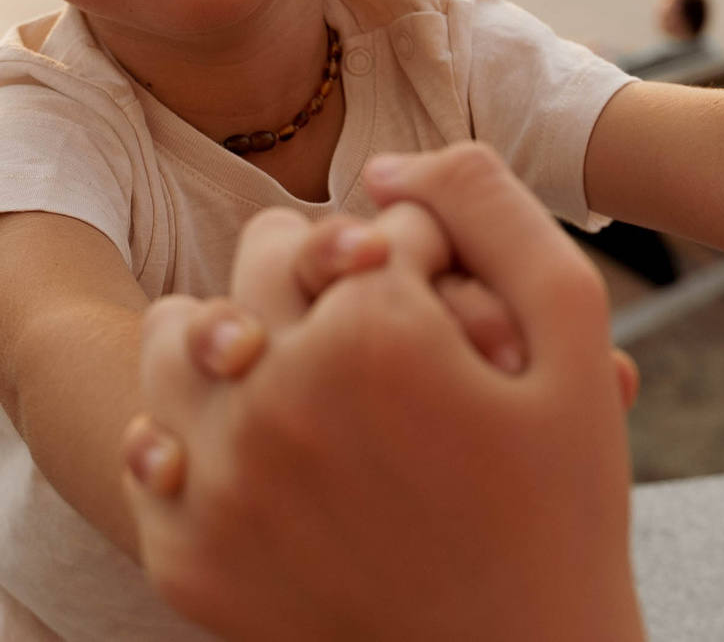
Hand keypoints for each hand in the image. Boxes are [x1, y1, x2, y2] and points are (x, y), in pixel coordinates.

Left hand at [120, 144, 646, 641]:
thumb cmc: (561, 504)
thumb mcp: (572, 332)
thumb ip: (489, 208)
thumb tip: (386, 163)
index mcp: (373, 333)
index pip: (359, 228)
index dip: (411, 258)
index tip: (444, 315)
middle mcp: (278, 398)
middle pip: (262, 263)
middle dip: (320, 283)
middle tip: (378, 349)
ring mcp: (223, 486)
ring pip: (176, 340)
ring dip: (231, 340)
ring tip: (294, 380)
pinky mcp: (189, 561)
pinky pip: (150, 453)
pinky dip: (194, 445)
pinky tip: (259, 462)